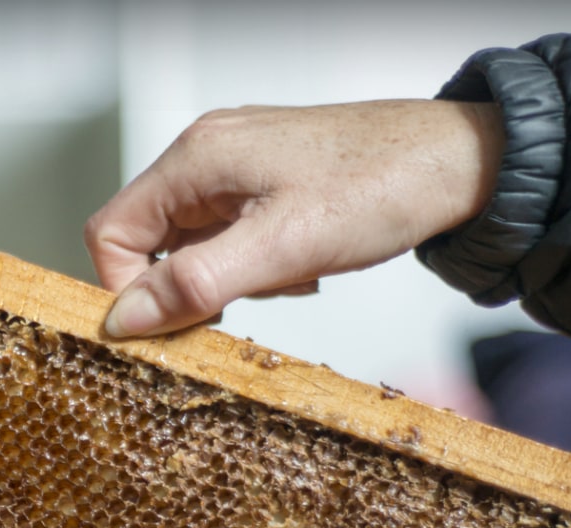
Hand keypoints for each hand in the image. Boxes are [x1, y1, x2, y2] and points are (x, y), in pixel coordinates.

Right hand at [83, 100, 503, 336]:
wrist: (460, 161)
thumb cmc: (382, 185)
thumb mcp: (281, 248)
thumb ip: (194, 284)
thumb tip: (124, 318)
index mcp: (195, 159)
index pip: (109, 232)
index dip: (125, 290)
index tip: (165, 328)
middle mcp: (204, 156)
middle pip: (146, 241)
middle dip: (187, 287)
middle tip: (235, 309)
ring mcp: (233, 168)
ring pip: (189, 246)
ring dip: (226, 279)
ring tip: (285, 276)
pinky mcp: (261, 184)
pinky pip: (227, 238)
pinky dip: (252, 266)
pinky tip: (298, 265)